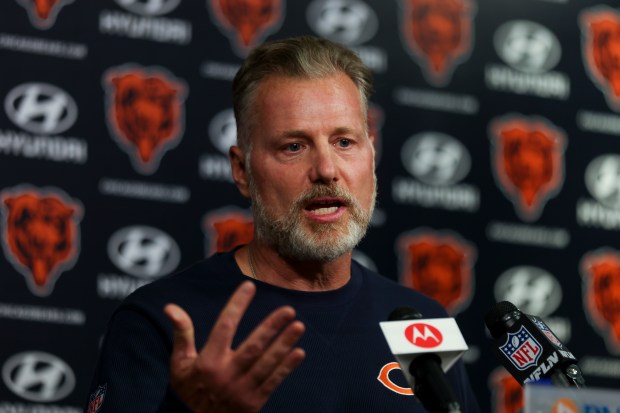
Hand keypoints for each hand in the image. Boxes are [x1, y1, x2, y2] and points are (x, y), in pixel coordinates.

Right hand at [163, 281, 305, 412]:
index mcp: (208, 360)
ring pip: (266, 363)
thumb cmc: (187, 389)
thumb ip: (182, 333)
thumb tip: (171, 307)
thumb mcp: (180, 363)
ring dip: (284, 344)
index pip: (224, 326)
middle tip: (289, 310)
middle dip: (271, 327)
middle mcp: (226, 373)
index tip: (249, 286)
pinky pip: (272, 382)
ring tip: (299, 326)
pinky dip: (286, 367)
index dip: (237, 304)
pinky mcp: (253, 402)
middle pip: (253, 346)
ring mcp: (241, 389)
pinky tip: (298, 352)